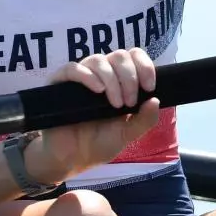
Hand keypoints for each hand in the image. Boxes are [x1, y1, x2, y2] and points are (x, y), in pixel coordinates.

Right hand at [25, 49, 161, 183]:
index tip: (149, 87)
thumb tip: (155, 100)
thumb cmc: (98, 143)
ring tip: (114, 103)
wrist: (71, 159)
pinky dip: (87, 75)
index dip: (144, 66)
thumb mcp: (127, 134)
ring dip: (111, 79)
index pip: (133, 57)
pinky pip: (72, 68)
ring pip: (98, 60)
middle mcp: (100, 74)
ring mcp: (80, 77)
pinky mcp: (60, 83)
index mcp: (119, 81)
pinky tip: (97, 90)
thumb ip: (144, 120)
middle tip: (128, 103)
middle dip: (129, 77)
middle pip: (119, 56)